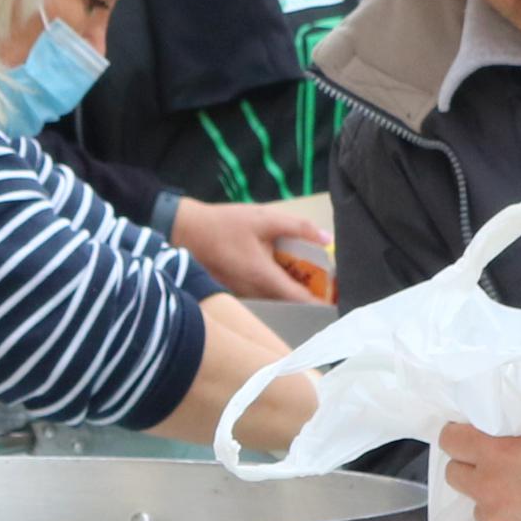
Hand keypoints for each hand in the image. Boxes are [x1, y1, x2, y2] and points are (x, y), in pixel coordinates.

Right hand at [169, 197, 320, 301]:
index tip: (334, 293)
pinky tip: (275, 265)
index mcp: (264, 277)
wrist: (186, 231)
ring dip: (290, 288)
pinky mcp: (235, 290)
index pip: (300, 299)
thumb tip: (326, 238)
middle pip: (289, 301)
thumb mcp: (264, 219)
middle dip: (308, 292)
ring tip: (301, 269)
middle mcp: (254, 292)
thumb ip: (298, 227)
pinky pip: (261, 293)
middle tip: (321, 277)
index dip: (321, 299)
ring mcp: (242, 294)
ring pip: (275, 299)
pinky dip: (273, 284)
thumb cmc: (224, 224)